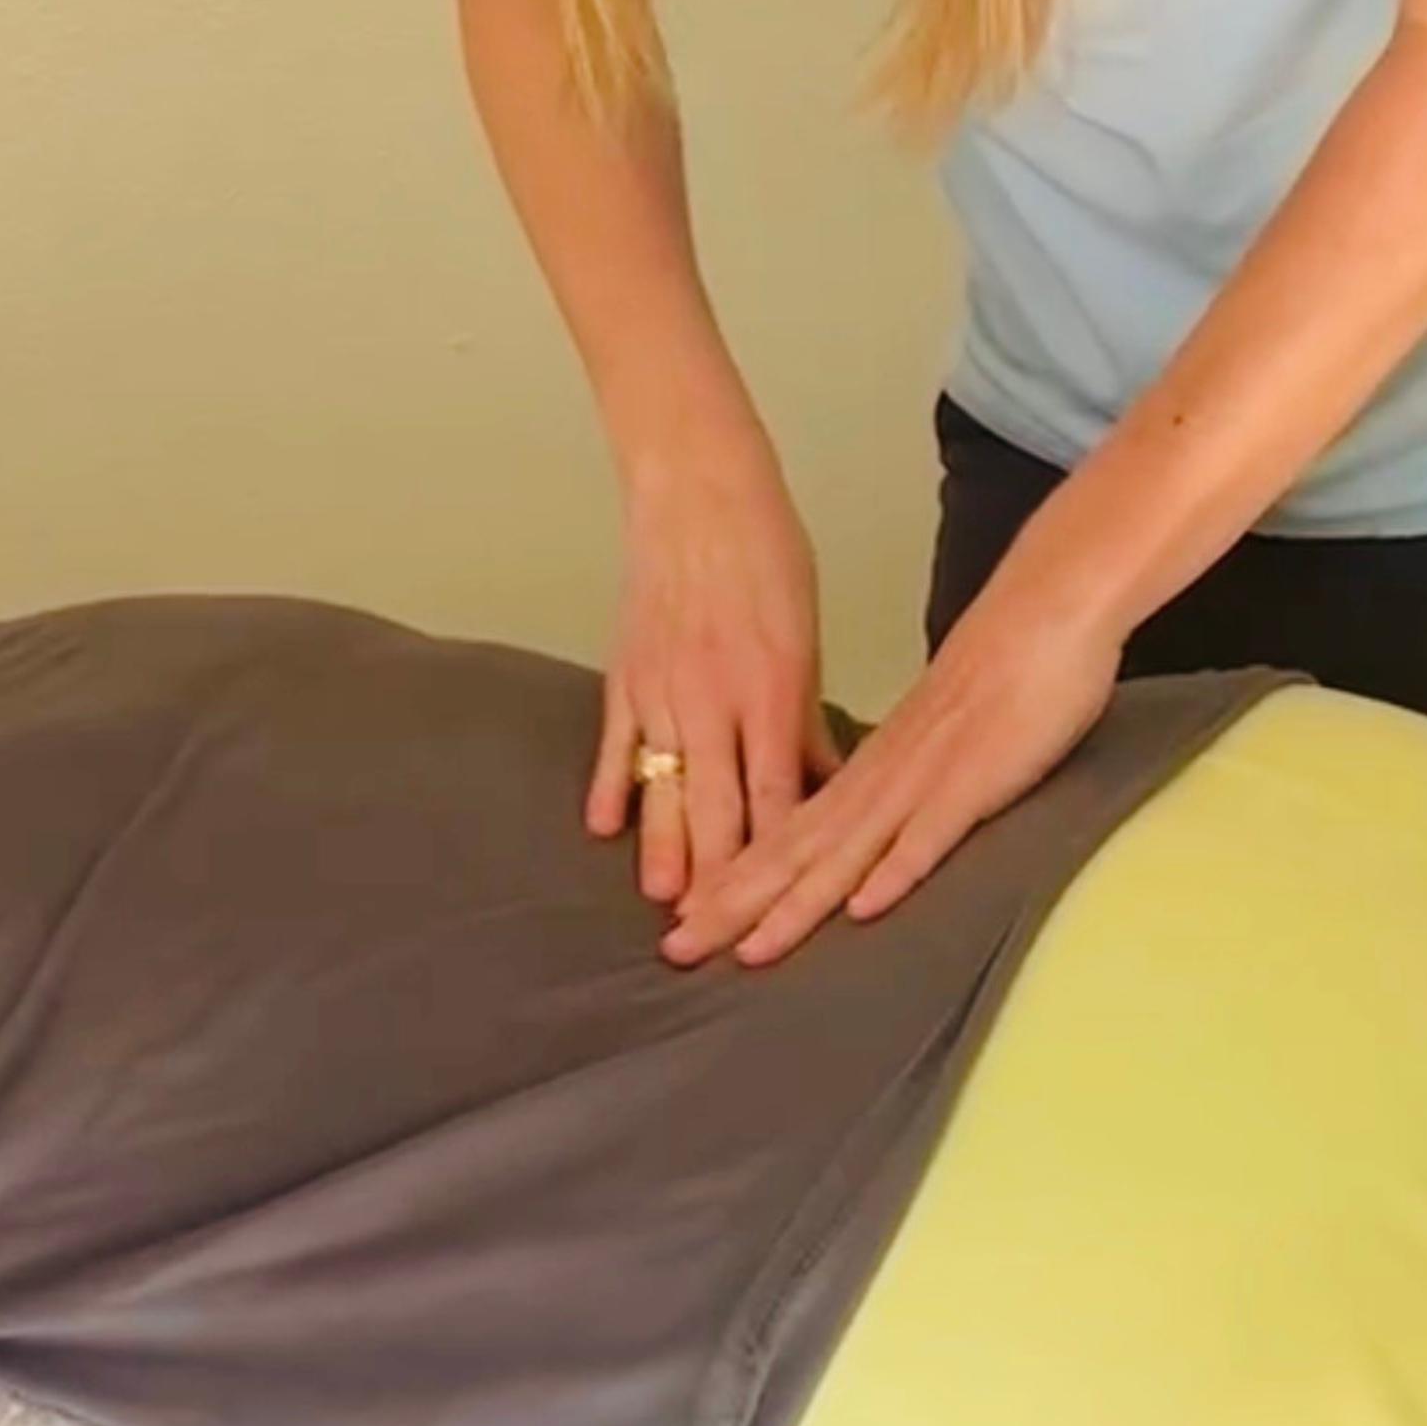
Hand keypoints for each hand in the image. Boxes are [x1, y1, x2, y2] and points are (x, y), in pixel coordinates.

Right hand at [588, 442, 838, 905]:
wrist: (696, 488)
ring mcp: (663, 687)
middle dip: (718, 877)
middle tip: (716, 938)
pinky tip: (604, 829)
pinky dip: (611, 785)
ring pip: (664, 784)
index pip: (776, 794)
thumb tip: (822, 785)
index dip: (776, 858)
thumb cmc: (766, 553)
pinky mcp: (626, 671)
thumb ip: (807, 718)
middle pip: (716, 805)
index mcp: (771, 687)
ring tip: (664, 905)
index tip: (781, 912)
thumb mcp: (806, 633)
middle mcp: (714, 697)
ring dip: (663, 848)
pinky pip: (617, 741)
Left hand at [663, 588, 1120, 967]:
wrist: (1044, 613)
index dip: (731, 879)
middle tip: (677, 950)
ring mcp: (922, 778)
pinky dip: (895, 871)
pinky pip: (929, 832)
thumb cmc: (993, 675)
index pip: (782, 833)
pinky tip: (864, 910)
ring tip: (747, 952)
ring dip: (795, 905)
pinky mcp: (972, 780)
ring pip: (845, 850)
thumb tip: (860, 824)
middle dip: (735, 904)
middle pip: (794, 850)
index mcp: (864, 766)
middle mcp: (879, 777)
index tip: (682, 922)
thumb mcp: (926, 735)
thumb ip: (890, 781)